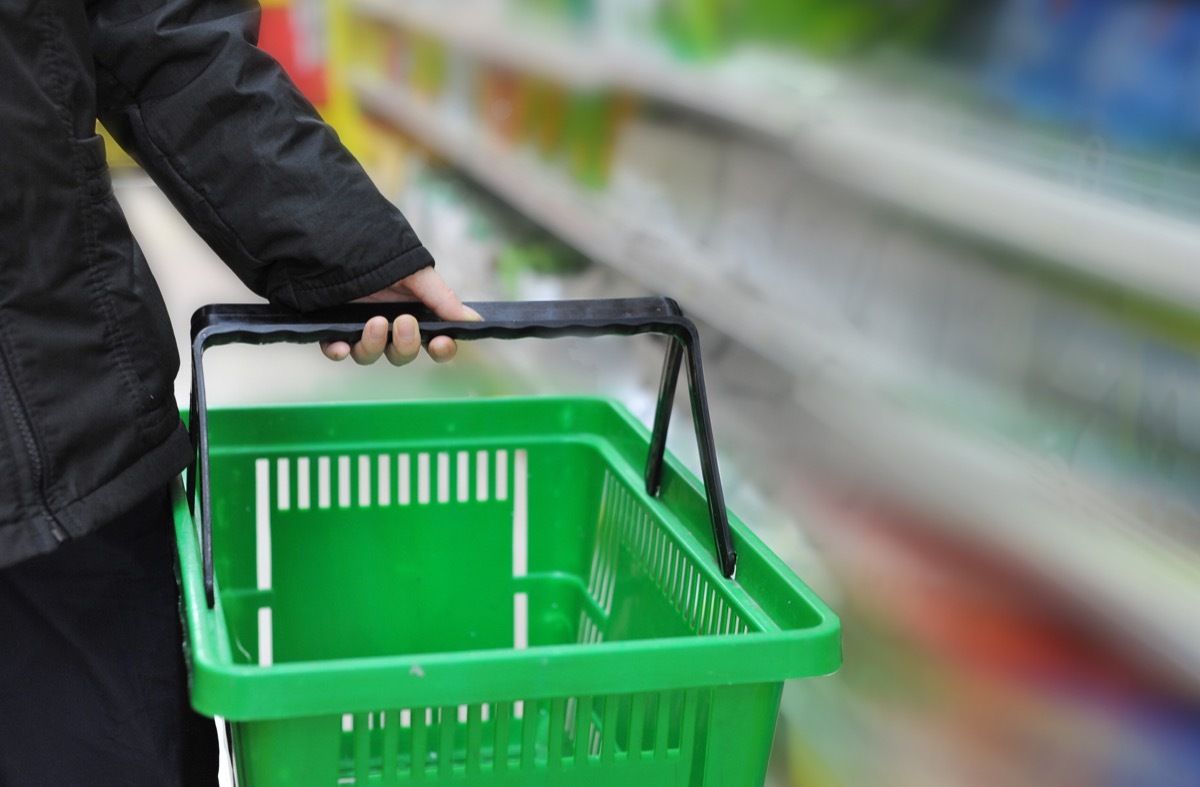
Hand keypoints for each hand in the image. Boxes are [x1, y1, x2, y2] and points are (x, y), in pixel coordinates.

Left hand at [320, 267, 482, 365]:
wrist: (343, 235)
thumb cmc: (383, 252)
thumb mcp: (416, 272)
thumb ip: (443, 298)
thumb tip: (475, 320)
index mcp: (416, 315)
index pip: (435, 344)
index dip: (441, 349)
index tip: (439, 343)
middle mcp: (389, 327)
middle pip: (402, 354)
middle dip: (406, 344)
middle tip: (404, 322)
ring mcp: (360, 329)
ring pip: (370, 356)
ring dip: (374, 346)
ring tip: (375, 323)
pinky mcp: (334, 327)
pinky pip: (336, 349)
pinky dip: (338, 351)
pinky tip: (341, 346)